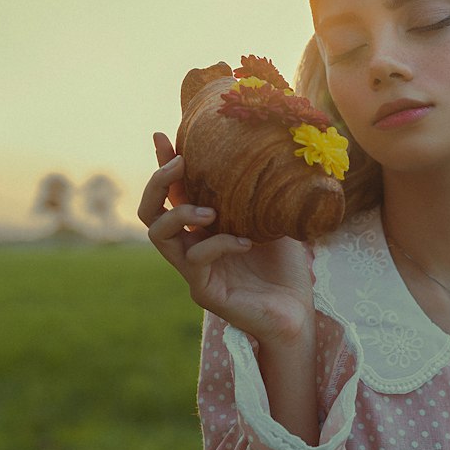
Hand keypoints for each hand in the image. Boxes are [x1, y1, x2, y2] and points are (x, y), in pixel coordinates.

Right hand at [138, 134, 315, 345]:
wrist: (298, 314)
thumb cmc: (287, 270)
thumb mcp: (273, 221)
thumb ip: (258, 194)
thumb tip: (265, 153)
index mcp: (204, 229)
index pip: (173, 193)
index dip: (164, 164)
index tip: (163, 135)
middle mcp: (191, 247)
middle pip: (150, 212)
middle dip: (158, 182)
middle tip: (180, 163)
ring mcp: (194, 271)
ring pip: (158, 235)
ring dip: (179, 213)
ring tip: (210, 210)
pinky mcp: (204, 291)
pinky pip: (196, 259)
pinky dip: (218, 243)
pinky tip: (245, 242)